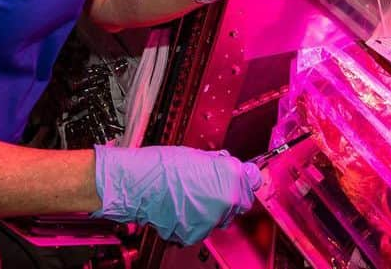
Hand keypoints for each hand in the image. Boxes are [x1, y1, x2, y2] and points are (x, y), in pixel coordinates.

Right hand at [92, 144, 260, 244]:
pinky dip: (194, 221)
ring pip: (220, 217)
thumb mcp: (197, 155)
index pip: (251, 182)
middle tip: (209, 186)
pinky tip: (181, 208)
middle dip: (228, 195)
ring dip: (211, 209)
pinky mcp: (195, 235)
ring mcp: (212, 220)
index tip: (239, 178)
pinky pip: (202, 228)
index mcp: (230, 176)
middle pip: (239, 202)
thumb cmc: (162, 165)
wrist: (138, 184)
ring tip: (190, 196)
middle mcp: (226, 200)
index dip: (243, 179)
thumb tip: (229, 167)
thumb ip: (219, 164)